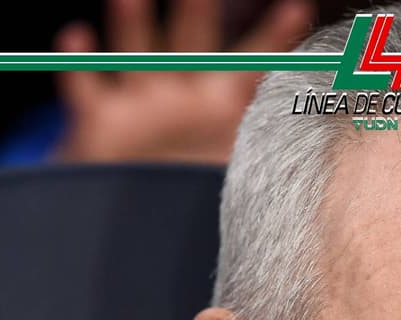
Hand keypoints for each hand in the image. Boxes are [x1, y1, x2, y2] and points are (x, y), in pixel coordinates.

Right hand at [55, 0, 312, 163]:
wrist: (133, 216)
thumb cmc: (189, 186)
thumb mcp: (232, 172)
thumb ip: (266, 156)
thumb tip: (323, 150)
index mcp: (216, 103)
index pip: (250, 63)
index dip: (272, 37)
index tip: (299, 9)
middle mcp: (179, 93)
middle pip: (189, 43)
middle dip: (197, 13)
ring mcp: (139, 102)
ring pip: (135, 54)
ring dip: (132, 25)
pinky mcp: (101, 121)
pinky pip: (87, 88)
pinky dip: (79, 64)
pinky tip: (77, 37)